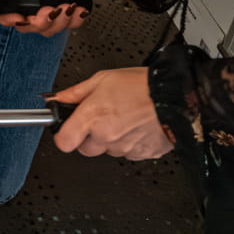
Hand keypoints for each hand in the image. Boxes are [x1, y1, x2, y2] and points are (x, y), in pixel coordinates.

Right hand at [0, 0, 92, 35]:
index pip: (5, 14)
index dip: (11, 21)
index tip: (22, 18)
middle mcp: (31, 4)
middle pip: (28, 27)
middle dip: (43, 22)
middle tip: (51, 8)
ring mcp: (47, 10)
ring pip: (48, 30)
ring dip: (62, 19)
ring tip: (67, 4)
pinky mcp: (62, 13)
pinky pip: (67, 27)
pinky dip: (75, 19)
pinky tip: (76, 6)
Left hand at [50, 68, 174, 160]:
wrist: (175, 95)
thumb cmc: (141, 85)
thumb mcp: (102, 79)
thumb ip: (76, 92)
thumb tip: (58, 98)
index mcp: (92, 117)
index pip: (64, 142)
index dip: (63, 136)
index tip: (66, 129)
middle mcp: (107, 136)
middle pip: (85, 149)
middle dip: (88, 137)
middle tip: (100, 120)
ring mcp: (125, 148)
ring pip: (108, 151)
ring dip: (111, 139)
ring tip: (123, 119)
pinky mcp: (142, 154)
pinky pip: (128, 153)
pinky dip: (129, 143)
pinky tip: (136, 127)